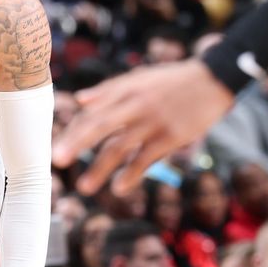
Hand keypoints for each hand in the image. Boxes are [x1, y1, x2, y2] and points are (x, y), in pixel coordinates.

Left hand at [52, 58, 233, 194]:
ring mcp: (152, 122)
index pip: (91, 112)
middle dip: (76, 143)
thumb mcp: (137, 78)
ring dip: (100, 169)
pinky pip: (146, 158)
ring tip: (83, 187)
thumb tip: (79, 100)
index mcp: (123, 91)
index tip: (56, 147)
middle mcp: (134, 106)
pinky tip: (119, 188)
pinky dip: (132, 174)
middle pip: (99, 126)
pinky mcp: (171, 137)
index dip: (73, 130)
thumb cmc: (169, 80)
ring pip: (120, 147)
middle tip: (57, 160)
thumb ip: (108, 90)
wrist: (211, 80)